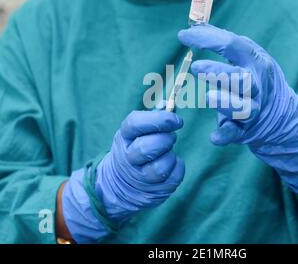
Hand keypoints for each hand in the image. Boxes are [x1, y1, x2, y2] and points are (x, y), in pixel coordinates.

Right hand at [62, 110, 184, 242]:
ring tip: (168, 152)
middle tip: (171, 138)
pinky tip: (172, 163)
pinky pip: (173, 178)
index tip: (177, 120)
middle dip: (165, 140)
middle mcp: (128, 158)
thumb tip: (168, 106)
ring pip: (160, 168)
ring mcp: (139, 178)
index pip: (135, 124)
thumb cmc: (136, 147)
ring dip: (171, 156)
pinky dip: (178, 168)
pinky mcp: (153, 191)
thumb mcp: (137, 131)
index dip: (159, 120)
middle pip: (147, 148)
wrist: (120, 184)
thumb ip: (154, 118)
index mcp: (124, 137)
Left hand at [178, 24, 297, 193]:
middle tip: (196, 67)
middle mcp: (256, 86)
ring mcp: (253, 109)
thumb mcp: (249, 56)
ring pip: (243, 108)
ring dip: (226, 103)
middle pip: (241, 79)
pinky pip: (236, 133)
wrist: (282, 115)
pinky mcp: (245, 130)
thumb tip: (195, 25)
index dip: (207, 39)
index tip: (183, 36)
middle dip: (219, 73)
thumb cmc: (257, 78)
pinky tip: (214, 137)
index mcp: (255, 62)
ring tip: (209, 96)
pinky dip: (226, 135)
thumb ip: (225, 42)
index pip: (233, 46)